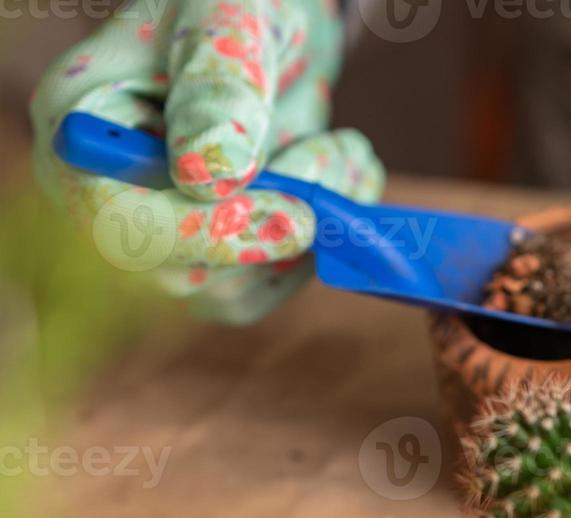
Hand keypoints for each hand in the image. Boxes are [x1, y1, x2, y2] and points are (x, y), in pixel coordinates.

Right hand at [30, 0, 383, 323]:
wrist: (266, 26)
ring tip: (339, 147)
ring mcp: (163, 236)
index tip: (297, 214)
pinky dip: (328, 242)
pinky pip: (272, 284)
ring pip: (236, 289)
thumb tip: (211, 176)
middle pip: (180, 273)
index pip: (117, 221)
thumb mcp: (224, 16)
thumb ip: (218, 85)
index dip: (207, 234)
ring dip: (314, 228)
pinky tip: (342, 174)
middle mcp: (110, 199)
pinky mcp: (219, 257)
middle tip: (334, 153)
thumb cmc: (230, 4)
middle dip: (280, 223)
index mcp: (81, 133)